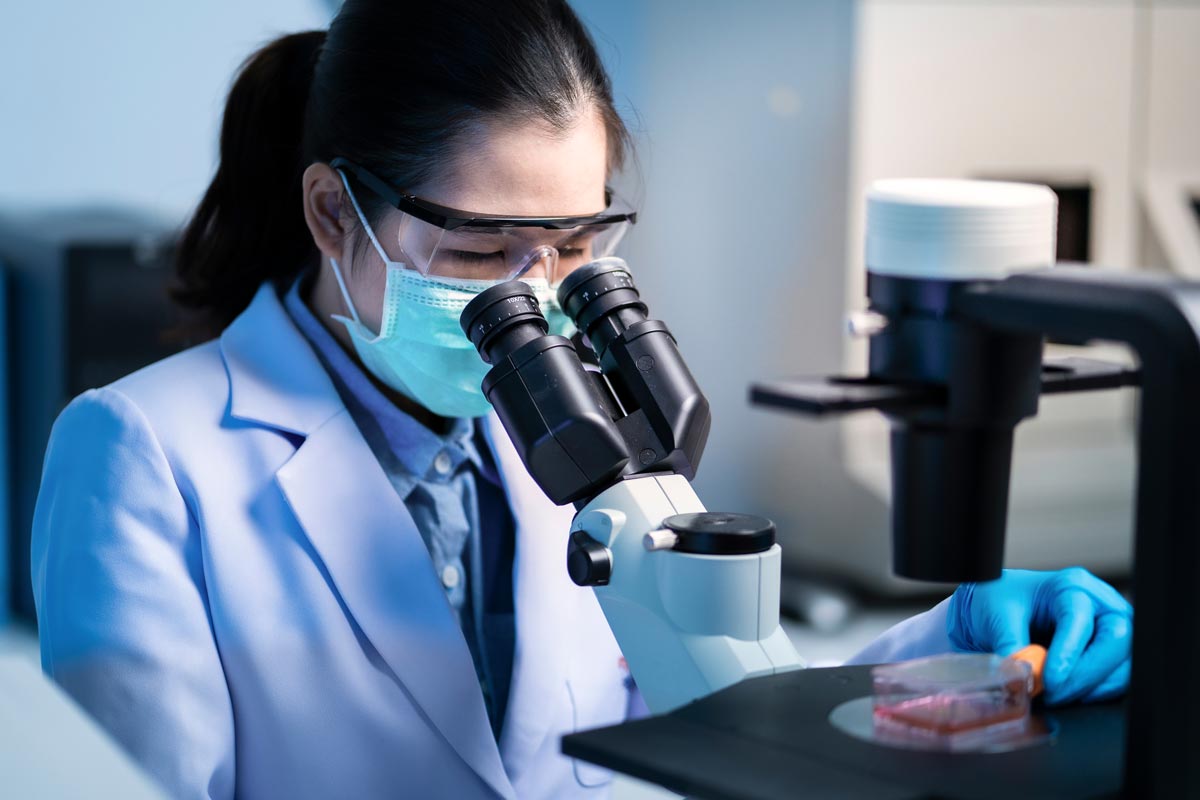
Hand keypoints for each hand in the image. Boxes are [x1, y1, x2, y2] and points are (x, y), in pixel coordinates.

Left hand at [947, 568, 1132, 705]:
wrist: (1000, 606)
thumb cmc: (1003, 603)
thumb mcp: (998, 618)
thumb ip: (1010, 647)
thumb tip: (1020, 678)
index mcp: (1071, 586)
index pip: (1080, 618)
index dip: (1068, 652)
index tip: (1050, 679)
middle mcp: (1099, 604)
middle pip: (1116, 639)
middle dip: (1087, 674)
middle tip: (1056, 694)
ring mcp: (1110, 628)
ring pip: (1123, 662)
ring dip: (1092, 687)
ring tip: (1056, 696)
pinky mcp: (1111, 652)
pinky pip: (1117, 677)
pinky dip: (1095, 691)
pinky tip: (1068, 695)